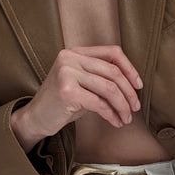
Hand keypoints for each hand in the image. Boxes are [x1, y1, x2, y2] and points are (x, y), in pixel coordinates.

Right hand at [10, 45, 142, 151]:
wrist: (36, 118)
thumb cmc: (61, 103)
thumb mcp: (81, 84)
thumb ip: (100, 78)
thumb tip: (132, 85)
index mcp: (75, 52)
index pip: (112, 52)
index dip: (130, 68)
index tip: (138, 85)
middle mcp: (70, 58)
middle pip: (113, 72)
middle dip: (129, 92)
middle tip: (136, 107)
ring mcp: (67, 73)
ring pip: (109, 89)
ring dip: (123, 106)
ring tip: (127, 118)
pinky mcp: (67, 92)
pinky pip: (100, 104)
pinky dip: (112, 115)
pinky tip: (116, 122)